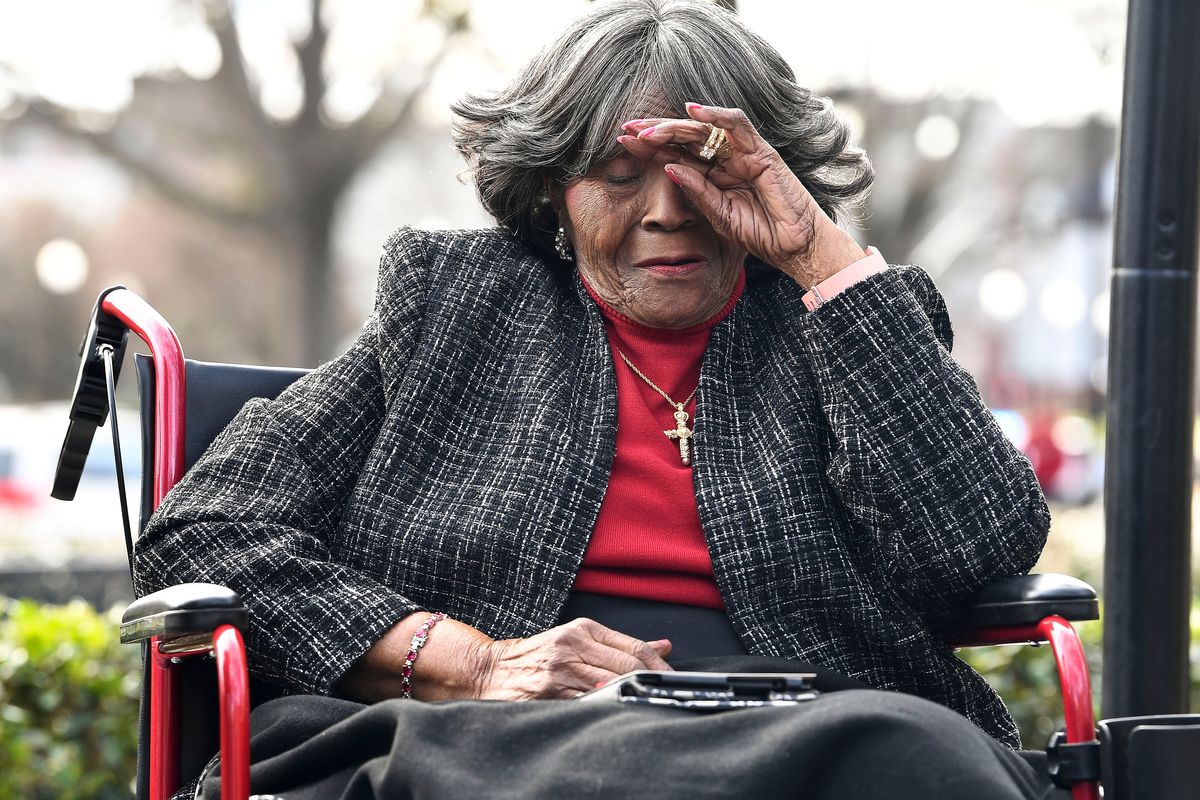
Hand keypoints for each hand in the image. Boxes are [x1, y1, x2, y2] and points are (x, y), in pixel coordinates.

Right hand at [475, 617, 672, 699]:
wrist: (491, 670)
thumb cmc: (537, 655)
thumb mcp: (577, 639)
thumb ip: (619, 644)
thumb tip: (664, 646)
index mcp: (582, 629)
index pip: (633, 645)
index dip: (658, 664)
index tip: (671, 678)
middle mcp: (573, 645)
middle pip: (628, 665)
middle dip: (652, 681)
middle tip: (667, 693)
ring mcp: (562, 669)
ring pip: (612, 683)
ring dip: (632, 694)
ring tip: (647, 702)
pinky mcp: (551, 691)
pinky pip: (589, 701)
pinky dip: (607, 706)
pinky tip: (617, 709)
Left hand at [619, 103, 865, 288]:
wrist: (794, 247)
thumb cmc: (761, 233)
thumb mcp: (718, 215)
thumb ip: (696, 192)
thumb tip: (668, 168)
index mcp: (712, 174)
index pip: (676, 153)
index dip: (650, 147)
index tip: (622, 143)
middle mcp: (725, 159)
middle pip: (686, 136)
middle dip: (656, 130)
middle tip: (628, 128)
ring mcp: (743, 152)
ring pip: (705, 128)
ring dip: (676, 125)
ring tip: (650, 128)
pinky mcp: (761, 151)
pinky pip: (738, 124)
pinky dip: (715, 115)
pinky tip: (691, 112)